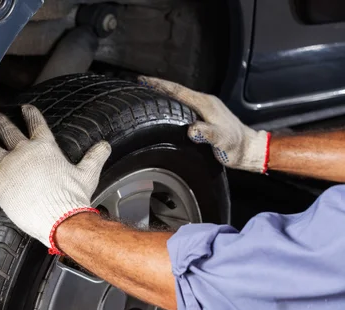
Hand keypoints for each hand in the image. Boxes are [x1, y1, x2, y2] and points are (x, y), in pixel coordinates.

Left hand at [0, 105, 110, 251]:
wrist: (58, 217)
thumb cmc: (73, 197)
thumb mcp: (88, 174)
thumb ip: (94, 157)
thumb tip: (105, 145)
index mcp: (45, 147)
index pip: (36, 124)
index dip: (30, 115)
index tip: (25, 108)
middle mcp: (24, 151)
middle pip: (8, 132)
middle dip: (0, 122)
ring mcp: (8, 165)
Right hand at [138, 76, 270, 172]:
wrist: (249, 149)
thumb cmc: (235, 147)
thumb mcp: (221, 142)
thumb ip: (208, 134)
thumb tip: (192, 130)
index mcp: (206, 104)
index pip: (178, 91)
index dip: (160, 86)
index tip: (143, 81)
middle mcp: (205, 102)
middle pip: (177, 90)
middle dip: (158, 86)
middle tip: (140, 84)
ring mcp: (206, 107)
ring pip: (181, 96)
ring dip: (165, 93)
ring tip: (148, 93)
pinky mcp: (206, 113)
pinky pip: (185, 103)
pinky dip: (173, 101)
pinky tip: (166, 106)